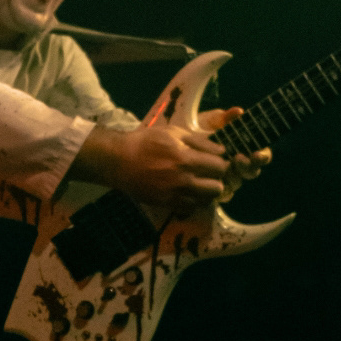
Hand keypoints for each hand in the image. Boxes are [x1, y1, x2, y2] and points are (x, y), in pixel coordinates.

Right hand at [73, 123, 231, 217]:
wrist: (119, 160)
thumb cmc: (146, 141)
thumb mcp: (173, 132)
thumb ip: (199, 141)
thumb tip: (221, 151)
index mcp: (186, 158)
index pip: (219, 166)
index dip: (221, 163)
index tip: (215, 161)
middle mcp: (183, 179)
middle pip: (217, 188)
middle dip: (216, 179)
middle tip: (209, 174)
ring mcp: (175, 194)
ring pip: (206, 201)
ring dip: (207, 192)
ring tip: (199, 184)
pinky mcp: (166, 204)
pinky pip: (190, 208)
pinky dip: (193, 201)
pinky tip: (187, 192)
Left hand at [197, 107, 271, 201]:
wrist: (173, 145)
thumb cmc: (196, 131)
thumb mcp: (208, 122)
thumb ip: (224, 118)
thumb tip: (239, 112)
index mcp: (243, 149)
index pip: (260, 155)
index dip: (262, 156)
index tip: (256, 153)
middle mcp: (238, 166)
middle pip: (251, 172)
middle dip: (247, 166)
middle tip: (238, 159)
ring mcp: (226, 179)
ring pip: (236, 184)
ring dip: (232, 177)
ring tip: (224, 167)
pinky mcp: (212, 191)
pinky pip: (219, 196)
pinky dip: (216, 191)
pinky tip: (209, 183)